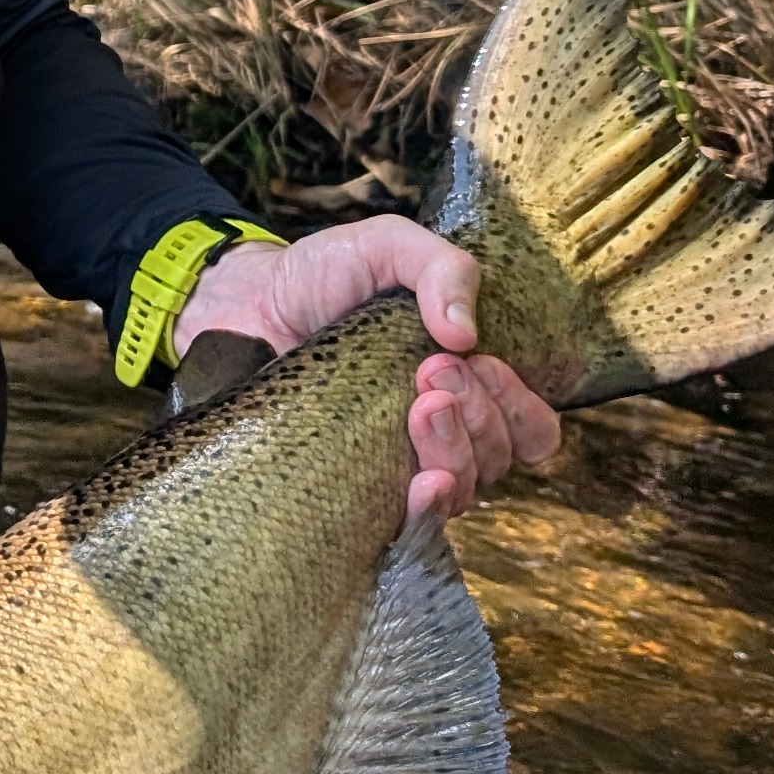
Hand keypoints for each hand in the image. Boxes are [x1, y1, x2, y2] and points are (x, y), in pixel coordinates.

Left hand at [169, 215, 562, 526]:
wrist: (243, 307)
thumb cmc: (321, 277)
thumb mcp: (388, 247)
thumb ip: (442, 269)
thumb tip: (466, 334)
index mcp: (466, 382)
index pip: (530, 425)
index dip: (518, 405)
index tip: (473, 362)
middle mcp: (441, 432)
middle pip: (499, 458)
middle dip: (478, 416)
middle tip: (429, 371)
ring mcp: (397, 467)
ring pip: (463, 492)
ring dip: (454, 455)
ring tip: (417, 410)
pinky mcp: (356, 494)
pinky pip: (408, 526)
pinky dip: (427, 510)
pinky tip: (419, 485)